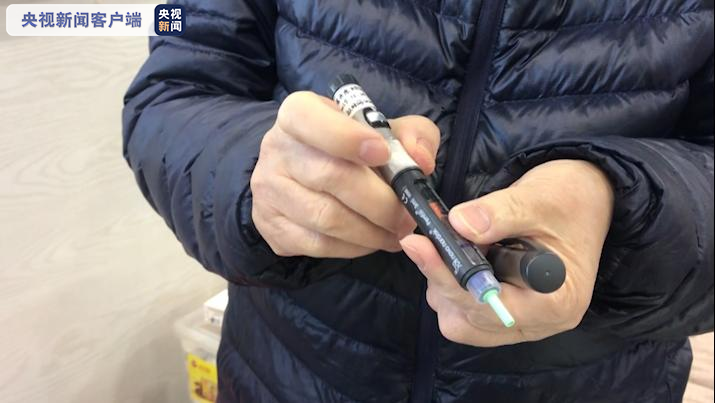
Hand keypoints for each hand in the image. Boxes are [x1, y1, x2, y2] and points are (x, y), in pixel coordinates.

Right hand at [251, 91, 439, 257]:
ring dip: (372, 231)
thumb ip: (411, 135)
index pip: (308, 118)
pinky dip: (354, 247)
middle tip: (407, 214)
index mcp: (297, 114)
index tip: (383, 154)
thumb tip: (420, 161)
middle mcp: (276, 150)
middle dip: (380, 201)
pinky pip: (319, 244)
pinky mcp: (273, 228)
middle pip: (330, 176)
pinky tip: (372, 240)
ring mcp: (270, 192)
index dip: (347, 137)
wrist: (304, 176)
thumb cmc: (350, 149)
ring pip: (326, 218)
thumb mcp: (382, 129)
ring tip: (397, 231)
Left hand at [400, 160, 613, 345]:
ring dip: (444, 284)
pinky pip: (463, 315)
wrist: (583, 200)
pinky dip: (450, 287)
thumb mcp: (538, 198)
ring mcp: (522, 323)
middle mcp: (541, 322)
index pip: (492, 305)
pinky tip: (460, 258)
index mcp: (558, 300)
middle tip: (427, 240)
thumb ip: (499, 213)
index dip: (451, 277)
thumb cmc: (569, 199)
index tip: (420, 245)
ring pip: (461, 321)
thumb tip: (459, 225)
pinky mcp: (504, 315)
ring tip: (454, 245)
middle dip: (443, 278)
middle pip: (471, 317)